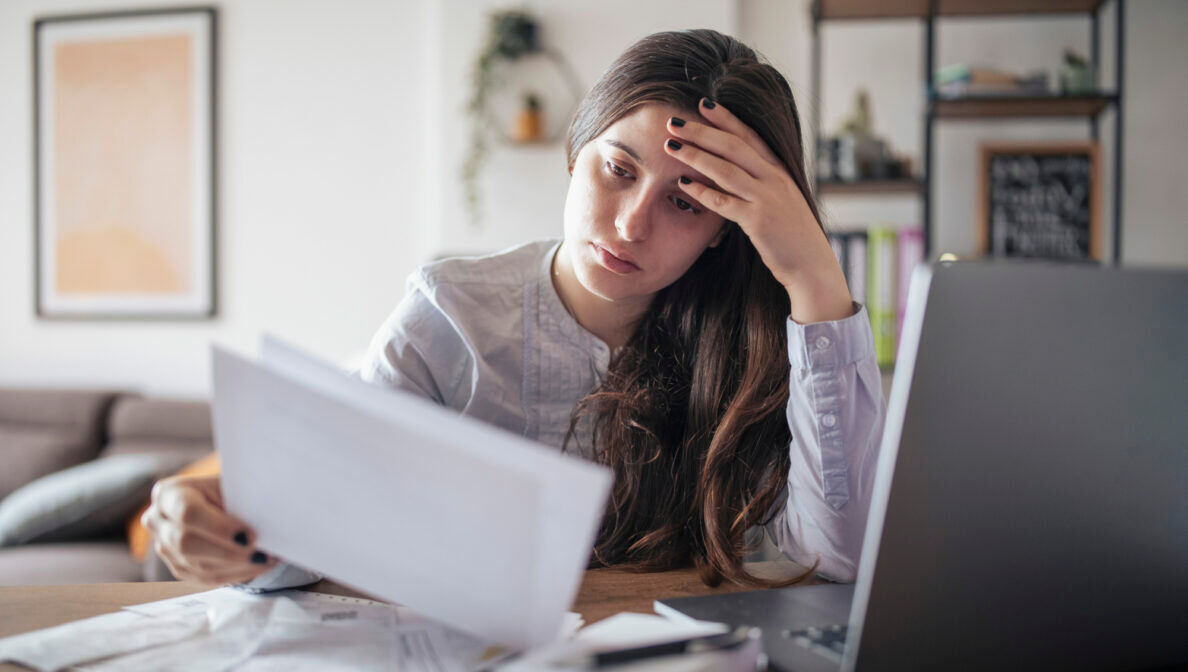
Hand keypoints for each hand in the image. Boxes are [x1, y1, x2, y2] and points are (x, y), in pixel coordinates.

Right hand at [142, 474, 277, 583]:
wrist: (219, 501)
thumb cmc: (228, 489)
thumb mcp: (231, 485)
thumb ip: (240, 501)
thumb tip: (266, 521)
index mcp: (169, 494)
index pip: (188, 513)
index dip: (219, 527)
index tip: (250, 535)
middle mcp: (158, 521)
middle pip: (188, 544)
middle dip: (229, 551)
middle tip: (261, 553)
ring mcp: (165, 548)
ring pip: (199, 566)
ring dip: (238, 566)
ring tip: (267, 559)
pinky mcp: (179, 568)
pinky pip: (207, 578)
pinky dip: (237, 573)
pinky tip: (258, 566)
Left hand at [665, 98, 853, 323]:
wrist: (812, 265)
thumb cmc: (792, 236)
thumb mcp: (782, 200)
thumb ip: (762, 183)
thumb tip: (736, 171)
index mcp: (779, 170)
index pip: (750, 136)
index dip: (726, 118)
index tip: (703, 104)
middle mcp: (774, 179)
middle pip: (733, 146)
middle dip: (701, 131)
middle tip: (673, 122)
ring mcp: (767, 199)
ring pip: (726, 169)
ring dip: (695, 156)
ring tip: (670, 146)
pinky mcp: (759, 221)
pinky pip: (724, 202)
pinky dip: (702, 191)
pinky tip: (682, 183)